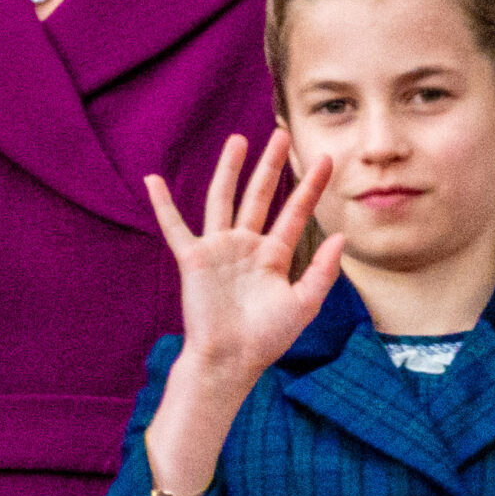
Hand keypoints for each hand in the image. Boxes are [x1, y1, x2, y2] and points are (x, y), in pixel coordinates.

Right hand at [145, 130, 344, 394]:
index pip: (295, 212)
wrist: (230, 360)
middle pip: (260, 196)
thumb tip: (340, 235)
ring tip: (238, 141)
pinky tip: (153, 180)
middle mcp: (246, 246)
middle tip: (282, 135)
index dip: (310, 186)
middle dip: (271, 166)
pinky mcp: (193, 258)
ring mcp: (218, 249)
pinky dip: (163, 203)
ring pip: (223, 200)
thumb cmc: (267, 339)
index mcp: (273, 256)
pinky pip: (174, 226)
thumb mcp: (304, 304)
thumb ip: (322, 270)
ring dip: (229, 170)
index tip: (324, 159)